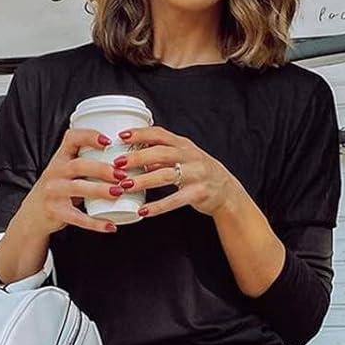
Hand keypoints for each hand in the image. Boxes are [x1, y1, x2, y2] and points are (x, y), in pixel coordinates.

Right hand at [15, 126, 124, 237]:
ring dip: (100, 190)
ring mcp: (53, 192)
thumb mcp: (65, 171)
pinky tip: (111, 225)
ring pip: (78, 188)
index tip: (108, 141)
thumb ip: (86, 163)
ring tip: (119, 192)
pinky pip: (77, 217)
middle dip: (102, 169)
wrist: (34, 214)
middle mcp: (54, 172)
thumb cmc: (58, 189)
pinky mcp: (55, 212)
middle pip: (78, 165)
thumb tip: (124, 161)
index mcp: (60, 158)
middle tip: (122, 174)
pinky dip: (96, 223)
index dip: (89, 137)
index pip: (72, 139)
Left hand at [113, 124, 239, 219]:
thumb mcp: (183, 158)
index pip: (159, 134)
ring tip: (124, 186)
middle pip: (160, 153)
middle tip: (118, 164)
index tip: (121, 136)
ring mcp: (196, 174)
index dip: (140, 133)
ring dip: (143, 181)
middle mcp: (190, 156)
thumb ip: (161, 157)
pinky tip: (143, 211)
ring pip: (165, 175)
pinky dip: (157, 206)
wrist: (226, 191)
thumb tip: (135, 158)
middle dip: (137, 158)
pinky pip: (174, 200)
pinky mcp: (198, 193)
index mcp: (183, 145)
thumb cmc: (199, 173)